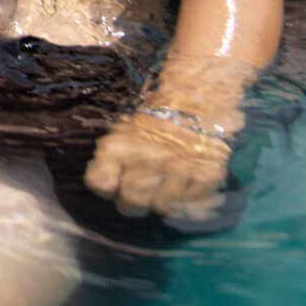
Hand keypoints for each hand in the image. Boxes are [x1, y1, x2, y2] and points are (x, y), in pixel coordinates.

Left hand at [86, 109, 232, 219]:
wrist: (197, 99)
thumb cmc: (156, 118)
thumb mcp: (125, 131)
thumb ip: (113, 160)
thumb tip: (108, 188)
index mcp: (120, 146)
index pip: (100, 183)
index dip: (107, 189)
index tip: (114, 187)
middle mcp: (146, 159)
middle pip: (131, 201)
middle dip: (133, 205)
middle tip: (140, 199)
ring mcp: (178, 169)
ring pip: (161, 207)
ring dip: (162, 202)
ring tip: (165, 188)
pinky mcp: (205, 175)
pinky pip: (191, 202)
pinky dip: (188, 198)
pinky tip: (186, 184)